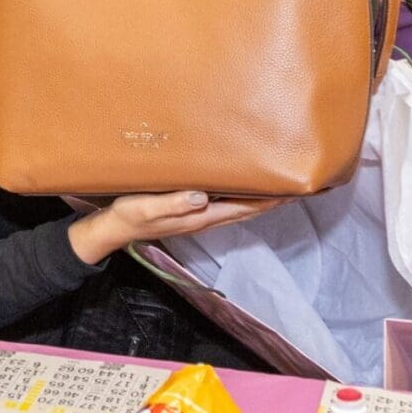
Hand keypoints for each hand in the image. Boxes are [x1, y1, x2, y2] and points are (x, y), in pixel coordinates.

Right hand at [68, 192, 281, 263]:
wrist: (114, 229)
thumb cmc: (129, 216)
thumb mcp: (146, 207)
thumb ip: (173, 203)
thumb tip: (203, 197)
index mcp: (199, 217)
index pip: (242, 208)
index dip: (268, 200)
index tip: (291, 188)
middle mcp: (205, 218)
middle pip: (247, 210)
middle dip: (272, 199)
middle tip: (296, 183)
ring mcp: (199, 217)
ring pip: (239, 208)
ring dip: (260, 199)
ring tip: (279, 184)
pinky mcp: (192, 211)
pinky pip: (227, 204)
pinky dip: (243, 197)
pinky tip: (244, 186)